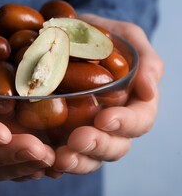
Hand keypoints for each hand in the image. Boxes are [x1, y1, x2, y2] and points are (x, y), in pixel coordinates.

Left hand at [49, 14, 163, 175]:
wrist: (69, 36)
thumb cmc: (102, 35)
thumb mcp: (127, 37)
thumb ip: (145, 59)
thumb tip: (150, 89)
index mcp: (133, 102)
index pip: (139, 121)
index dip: (126, 124)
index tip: (105, 119)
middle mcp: (112, 122)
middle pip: (115, 146)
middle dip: (98, 145)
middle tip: (78, 139)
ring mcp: (87, 129)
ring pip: (89, 156)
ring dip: (77, 160)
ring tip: (60, 157)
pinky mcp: (62, 132)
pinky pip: (62, 152)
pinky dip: (54, 160)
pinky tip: (44, 159)